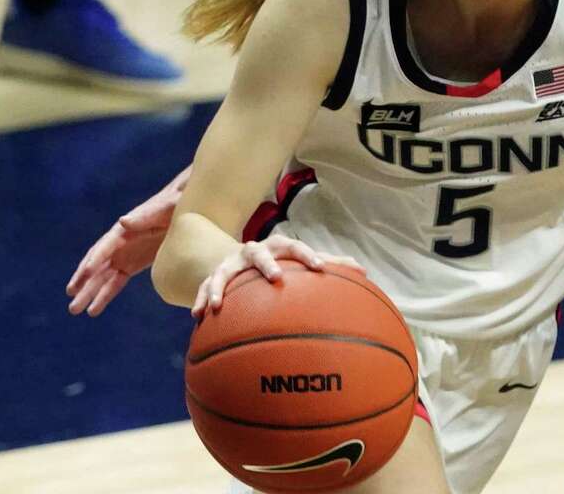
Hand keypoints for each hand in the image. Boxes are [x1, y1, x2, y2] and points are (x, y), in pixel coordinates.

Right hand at [66, 165, 190, 315]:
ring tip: (75, 310)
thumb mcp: (164, 208)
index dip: (96, 259)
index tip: (85, 274)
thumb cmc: (173, 204)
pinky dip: (104, 295)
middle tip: (71, 298)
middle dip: (84, 281)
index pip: (105, 246)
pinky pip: (115, 282)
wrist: (183, 206)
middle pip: (97, 264)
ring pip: (102, 277)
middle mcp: (118, 243)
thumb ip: (145, 216)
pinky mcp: (132, 264)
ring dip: (89, 293)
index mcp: (124, 230)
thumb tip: (123, 221)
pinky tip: (93, 309)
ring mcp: (124, 254)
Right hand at [192, 234, 363, 317]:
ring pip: (222, 272)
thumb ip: (332, 265)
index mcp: (278, 247)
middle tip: (275, 277)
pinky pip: (204, 288)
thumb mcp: (301, 261)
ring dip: (219, 286)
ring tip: (217, 305)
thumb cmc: (281, 262)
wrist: (239, 255)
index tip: (320, 268)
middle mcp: (253, 251)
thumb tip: (364, 271)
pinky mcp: (213, 275)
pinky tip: (199, 317)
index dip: (308, 255)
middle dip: (266, 264)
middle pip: (259, 252)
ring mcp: (231, 263)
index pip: (295, 246)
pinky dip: (201, 300)